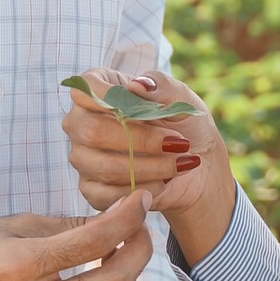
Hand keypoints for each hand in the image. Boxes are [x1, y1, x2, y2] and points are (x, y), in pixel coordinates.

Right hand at [63, 70, 236, 266]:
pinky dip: (141, 190)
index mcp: (97, 90)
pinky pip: (107, 195)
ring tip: (178, 163)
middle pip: (92, 131)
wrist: (197, 160)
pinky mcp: (91, 188)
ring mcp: (83, 156)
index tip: (145, 109)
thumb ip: (160, 86)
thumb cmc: (182, 122)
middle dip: (141, 140)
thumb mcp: (180, 97)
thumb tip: (138, 85)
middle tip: (176, 142)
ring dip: (149, 167)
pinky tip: (163, 183)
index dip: (109, 98)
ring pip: (104, 166)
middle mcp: (82, 122)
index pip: (85, 89)